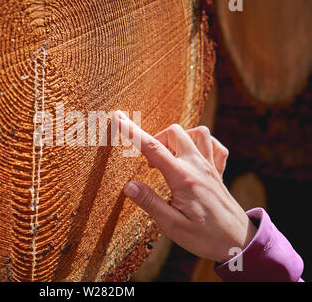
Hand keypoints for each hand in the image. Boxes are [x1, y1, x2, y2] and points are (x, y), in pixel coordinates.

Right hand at [115, 111, 256, 262]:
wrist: (241, 242)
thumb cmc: (206, 237)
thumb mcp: (173, 226)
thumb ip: (150, 203)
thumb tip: (129, 186)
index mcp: (183, 178)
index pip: (152, 148)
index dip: (132, 131)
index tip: (118, 117)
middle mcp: (198, 166)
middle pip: (174, 133)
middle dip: (156, 139)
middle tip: (149, 164)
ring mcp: (211, 166)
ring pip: (197, 132)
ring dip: (178, 138)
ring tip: (169, 156)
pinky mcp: (218, 172)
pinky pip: (214, 145)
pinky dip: (201, 143)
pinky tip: (192, 156)